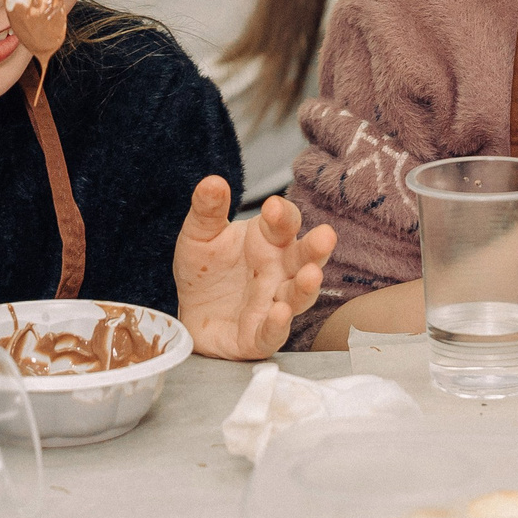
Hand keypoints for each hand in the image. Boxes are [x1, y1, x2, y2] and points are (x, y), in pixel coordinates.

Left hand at [174, 177, 335, 358]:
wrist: (192, 313)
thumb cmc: (206, 269)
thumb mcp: (200, 235)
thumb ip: (208, 210)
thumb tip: (212, 182)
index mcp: (269, 240)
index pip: (285, 223)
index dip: (282, 215)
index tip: (272, 207)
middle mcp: (279, 271)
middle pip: (304, 258)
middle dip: (316, 248)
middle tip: (325, 235)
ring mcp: (274, 303)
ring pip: (299, 295)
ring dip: (307, 287)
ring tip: (311, 275)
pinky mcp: (260, 336)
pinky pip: (273, 332)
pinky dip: (278, 324)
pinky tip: (279, 312)